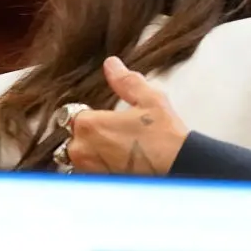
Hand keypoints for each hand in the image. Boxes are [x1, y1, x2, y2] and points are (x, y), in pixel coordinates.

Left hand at [67, 57, 188, 174]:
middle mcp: (80, 150)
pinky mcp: (95, 186)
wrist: (177, 170)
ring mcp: (86, 171)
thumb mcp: (150, 99)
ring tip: (120, 152)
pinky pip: (88, 174)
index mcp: (89, 125)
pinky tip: (121, 167)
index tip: (108, 117)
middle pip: (73, 137)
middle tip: (118, 134)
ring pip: (80, 158)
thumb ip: (126, 81)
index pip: (73, 114)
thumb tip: (111, 64)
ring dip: (92, 154)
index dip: (92, 114)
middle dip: (90, 135)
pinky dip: (99, 170)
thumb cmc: (164, 136)